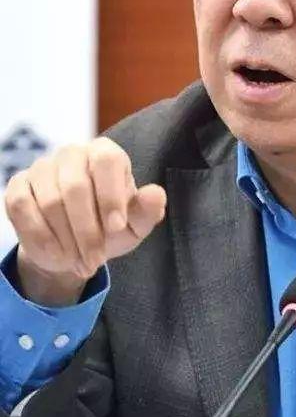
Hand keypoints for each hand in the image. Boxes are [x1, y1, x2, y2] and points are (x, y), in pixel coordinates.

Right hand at [4, 137, 166, 305]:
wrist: (75, 247)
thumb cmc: (111, 228)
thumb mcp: (135, 226)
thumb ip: (148, 210)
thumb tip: (155, 193)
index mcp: (105, 153)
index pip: (107, 161)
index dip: (111, 196)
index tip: (116, 228)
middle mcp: (72, 154)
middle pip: (75, 187)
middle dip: (87, 231)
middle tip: (96, 260)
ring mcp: (42, 167)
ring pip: (50, 202)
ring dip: (67, 240)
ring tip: (82, 263)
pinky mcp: (18, 186)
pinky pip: (22, 208)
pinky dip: (41, 237)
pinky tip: (57, 254)